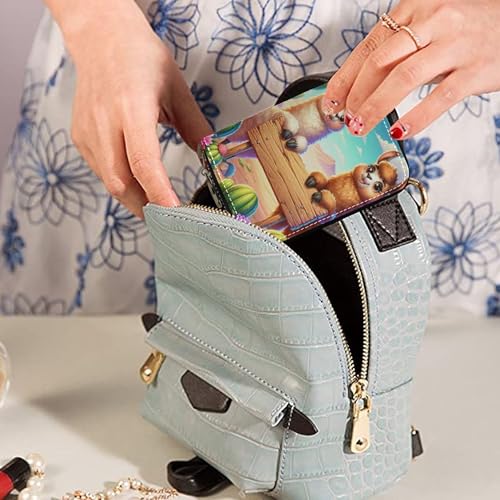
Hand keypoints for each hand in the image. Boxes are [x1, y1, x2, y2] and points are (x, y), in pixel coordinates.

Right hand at [61, 1, 211, 216]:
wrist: (100, 38)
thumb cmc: (140, 58)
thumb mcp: (177, 88)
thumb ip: (195, 126)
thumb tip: (212, 157)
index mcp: (132, 108)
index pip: (144, 163)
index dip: (160, 194)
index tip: (176, 215)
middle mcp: (105, 122)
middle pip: (122, 182)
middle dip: (146, 208)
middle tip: (169, 221)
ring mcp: (88, 131)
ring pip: (110, 181)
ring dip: (134, 199)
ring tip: (156, 206)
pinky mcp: (80, 137)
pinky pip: (101, 171)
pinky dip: (121, 183)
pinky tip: (137, 183)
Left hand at [323, 0, 499, 138]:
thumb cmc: (465, 30)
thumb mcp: (427, 29)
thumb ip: (398, 52)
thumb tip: (360, 88)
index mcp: (414, 9)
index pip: (369, 46)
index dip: (344, 78)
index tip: (331, 101)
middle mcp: (433, 21)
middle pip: (380, 61)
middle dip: (356, 95)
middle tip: (347, 118)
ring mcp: (455, 45)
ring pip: (404, 77)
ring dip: (376, 107)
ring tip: (362, 126)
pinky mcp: (476, 69)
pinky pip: (440, 98)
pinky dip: (417, 117)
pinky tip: (400, 130)